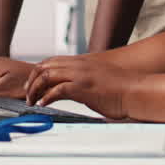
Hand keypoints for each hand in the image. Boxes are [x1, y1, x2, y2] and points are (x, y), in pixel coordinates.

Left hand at [24, 55, 143, 118]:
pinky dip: (47, 97)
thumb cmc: (121, 88)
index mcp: (82, 62)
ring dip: (35, 89)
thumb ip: (84, 79)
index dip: (39, 71)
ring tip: (32, 100)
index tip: (33, 83)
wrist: (136, 91)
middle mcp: (78, 65)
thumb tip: (75, 88)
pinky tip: (43, 104)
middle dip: (32, 80)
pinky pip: (57, 90)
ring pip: (47, 76)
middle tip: (28, 93)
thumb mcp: (98, 78)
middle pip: (45, 66)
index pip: (52, 61)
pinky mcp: (83, 88)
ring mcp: (80, 75)